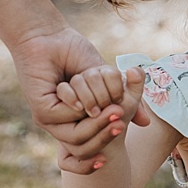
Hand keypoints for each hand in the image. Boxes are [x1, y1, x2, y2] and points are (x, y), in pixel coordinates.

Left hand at [8, 28, 146, 174]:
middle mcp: (62, 124)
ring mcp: (50, 119)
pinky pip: (67, 116)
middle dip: (105, 133)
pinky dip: (78, 99)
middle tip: (120, 113)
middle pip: (85, 149)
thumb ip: (123, 100)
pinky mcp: (41, 110)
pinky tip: (75, 82)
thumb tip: (145, 123)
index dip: (105, 145)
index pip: (90, 150)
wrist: (49, 36)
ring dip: (95, 115)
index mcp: (76, 121)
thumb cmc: (75, 53)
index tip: (121, 127)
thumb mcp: (107, 80)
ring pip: (77, 135)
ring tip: (105, 98)